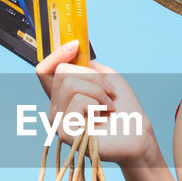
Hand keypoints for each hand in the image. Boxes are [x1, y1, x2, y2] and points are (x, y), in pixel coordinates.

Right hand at [34, 41, 154, 164]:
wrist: (137, 134)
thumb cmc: (125, 110)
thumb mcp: (107, 77)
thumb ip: (87, 65)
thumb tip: (72, 52)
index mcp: (64, 96)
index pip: (44, 70)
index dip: (56, 55)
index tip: (75, 46)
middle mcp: (57, 108)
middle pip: (61, 72)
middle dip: (92, 76)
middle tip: (109, 92)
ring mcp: (58, 121)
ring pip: (70, 84)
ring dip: (98, 91)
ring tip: (107, 106)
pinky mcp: (65, 132)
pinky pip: (78, 101)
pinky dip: (97, 104)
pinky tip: (103, 117)